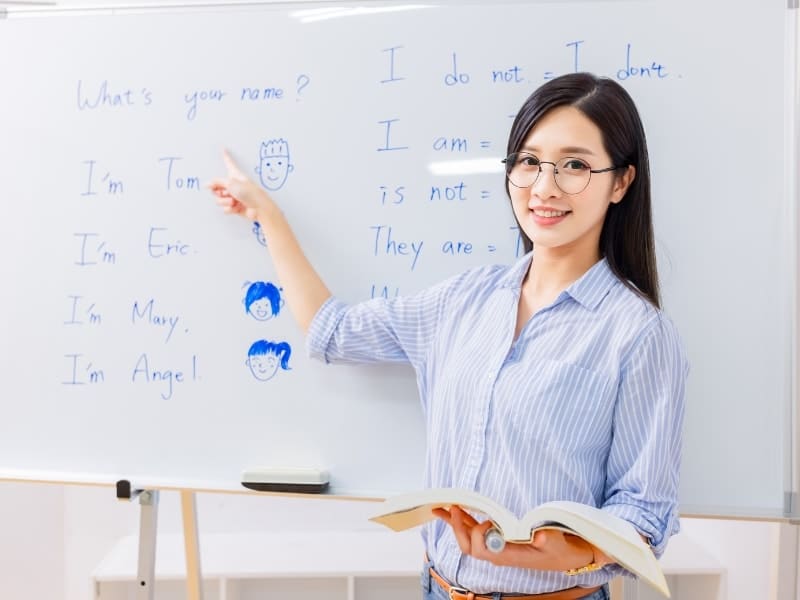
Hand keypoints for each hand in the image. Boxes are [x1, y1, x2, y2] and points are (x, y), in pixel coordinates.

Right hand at [207, 150, 278, 221]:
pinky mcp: (234, 207)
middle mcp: (233, 185)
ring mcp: (233, 196)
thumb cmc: (249, 193)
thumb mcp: (231, 184)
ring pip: (219, 199)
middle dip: (218, 191)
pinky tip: (236, 207)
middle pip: (217, 187)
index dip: (226, 156)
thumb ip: (217, 183)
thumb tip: (207, 184)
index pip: (229, 163)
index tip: (224, 148)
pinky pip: (225, 208)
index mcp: (235, 175)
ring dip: (225, 201)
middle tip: (226, 193)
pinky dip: (229, 209)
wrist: (259, 208)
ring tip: (234, 201)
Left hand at [432, 506, 599, 570]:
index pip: (481, 550)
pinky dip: (463, 520)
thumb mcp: (558, 544)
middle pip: (468, 546)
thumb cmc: (562, 550)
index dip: (478, 535)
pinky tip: (454, 510)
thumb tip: (539, 536)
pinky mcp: (499, 538)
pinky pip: (476, 530)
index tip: (487, 520)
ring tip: (441, 507)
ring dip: (454, 523)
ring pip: (469, 537)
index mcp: (508, 556)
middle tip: (452, 507)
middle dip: (457, 528)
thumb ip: (548, 540)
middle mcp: (498, 553)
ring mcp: (497, 546)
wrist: (569, 556)